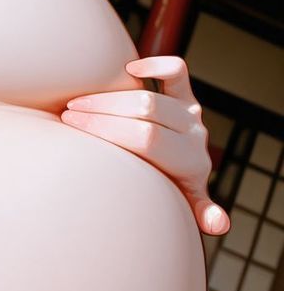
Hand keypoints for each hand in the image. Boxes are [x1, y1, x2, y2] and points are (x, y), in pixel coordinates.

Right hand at [61, 56, 228, 236]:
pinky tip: (128, 69)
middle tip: (68, 114)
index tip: (74, 127)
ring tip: (78, 101)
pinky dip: (155, 64)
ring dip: (111, 96)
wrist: (186, 172)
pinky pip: (176, 72)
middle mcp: (193, 133)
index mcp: (190, 162)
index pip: (147, 139)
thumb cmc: (172, 192)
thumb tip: (220, 226)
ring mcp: (190, 112)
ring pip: (150, 94)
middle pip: (146, 113)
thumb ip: (201, 211)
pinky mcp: (186, 95)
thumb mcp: (184, 206)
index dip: (109, 129)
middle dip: (103, 112)